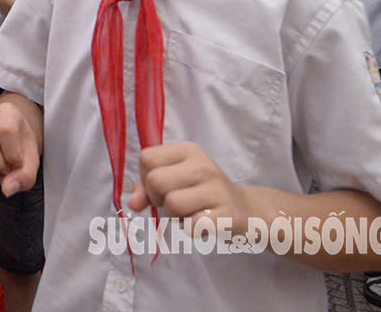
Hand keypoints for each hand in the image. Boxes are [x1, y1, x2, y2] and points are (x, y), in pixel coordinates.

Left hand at [127, 142, 251, 224]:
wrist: (249, 211)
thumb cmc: (204, 194)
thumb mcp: (176, 181)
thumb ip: (146, 188)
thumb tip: (132, 204)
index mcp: (188, 151)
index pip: (147, 158)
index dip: (146, 177)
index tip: (163, 187)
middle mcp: (203, 165)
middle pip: (155, 181)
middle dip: (158, 199)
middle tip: (176, 203)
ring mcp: (217, 189)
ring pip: (171, 204)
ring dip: (175, 217)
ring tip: (191, 213)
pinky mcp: (227, 215)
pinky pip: (191, 226)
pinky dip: (191, 230)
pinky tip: (204, 225)